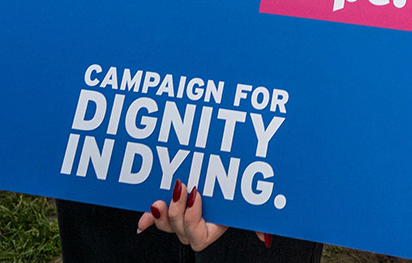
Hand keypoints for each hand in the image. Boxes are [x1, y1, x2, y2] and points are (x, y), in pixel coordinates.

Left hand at [135, 179, 267, 249]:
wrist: (227, 173)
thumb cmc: (238, 195)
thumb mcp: (249, 208)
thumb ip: (259, 223)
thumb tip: (266, 239)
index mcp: (212, 229)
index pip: (197, 237)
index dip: (193, 219)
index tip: (197, 197)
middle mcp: (194, 226)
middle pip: (179, 230)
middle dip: (177, 210)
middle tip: (182, 186)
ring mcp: (180, 218)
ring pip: (166, 224)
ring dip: (161, 215)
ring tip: (160, 200)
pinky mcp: (171, 206)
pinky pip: (154, 218)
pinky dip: (147, 218)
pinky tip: (144, 211)